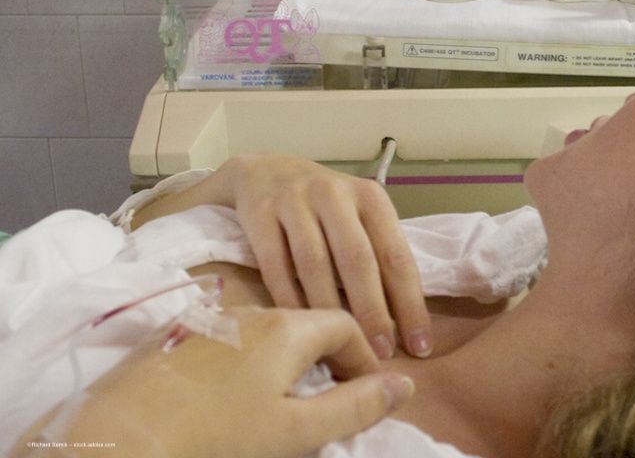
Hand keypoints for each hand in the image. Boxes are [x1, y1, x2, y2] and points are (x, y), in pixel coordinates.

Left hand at [23, 308, 413, 457]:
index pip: (344, 324)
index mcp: (286, 327)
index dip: (363, 359)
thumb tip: (402, 386)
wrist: (116, 440)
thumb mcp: (295, 431)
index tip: (366, 394)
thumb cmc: (216, 438)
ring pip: (267, 332)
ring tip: (283, 402)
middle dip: (327, 359)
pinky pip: (230, 340)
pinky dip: (248, 362)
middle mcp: (250, 311)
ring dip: (287, 360)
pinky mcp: (175, 337)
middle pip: (306, 324)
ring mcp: (209, 321)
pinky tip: (232, 397)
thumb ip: (354, 407)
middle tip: (330, 402)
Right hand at [202, 154, 431, 358]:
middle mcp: (335, 194)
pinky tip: (300, 328)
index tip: (420, 345)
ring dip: (330, 311)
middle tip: (380, 353)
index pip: (396, 254)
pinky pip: (275, 265)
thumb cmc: (324, 207)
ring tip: (340, 348)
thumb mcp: (357, 217)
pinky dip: (288, 300)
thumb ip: (378, 255)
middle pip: (358, 259)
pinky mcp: (259, 213)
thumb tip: (406, 321)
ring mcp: (295, 200)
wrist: (264, 171)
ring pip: (314, 264)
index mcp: (370, 197)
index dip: (411, 303)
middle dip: (372, 311)